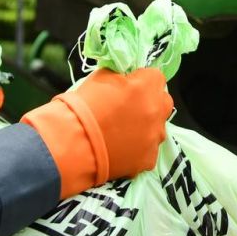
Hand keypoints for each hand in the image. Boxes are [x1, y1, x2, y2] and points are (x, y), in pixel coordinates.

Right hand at [23, 68, 172, 197]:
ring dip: (146, 127)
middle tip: (128, 110)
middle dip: (149, 103)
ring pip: (157, 128)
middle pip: (161, 101)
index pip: (155, 76)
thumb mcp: (103, 76)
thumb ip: (122, 76)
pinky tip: (121, 149)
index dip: (141, 81)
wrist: (74, 143)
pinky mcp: (148, 159)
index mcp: (149, 85)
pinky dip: (138, 149)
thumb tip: (128, 79)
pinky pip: (148, 150)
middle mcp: (158, 110)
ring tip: (123, 133)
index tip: (129, 88)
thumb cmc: (86, 105)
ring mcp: (155, 136)